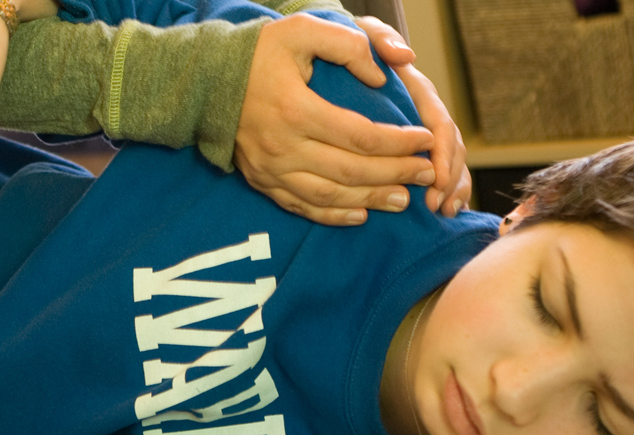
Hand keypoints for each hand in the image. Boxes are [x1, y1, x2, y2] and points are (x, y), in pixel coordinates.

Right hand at [235, 14, 436, 225]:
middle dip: (396, 174)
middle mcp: (282, 146)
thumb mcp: (301, 30)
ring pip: (330, 197)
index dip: (399, 142)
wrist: (206, 80)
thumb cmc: (259, 52)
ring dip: (371, 200)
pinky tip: (361, 215)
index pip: (360, 135)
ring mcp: (270, 170)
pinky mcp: (262, 182)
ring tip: (405, 199)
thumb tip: (382, 75)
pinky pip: (303, 208)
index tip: (425, 139)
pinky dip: (334, 216)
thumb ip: (346, 44)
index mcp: (295, 109)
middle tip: (427, 173)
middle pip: (351, 171)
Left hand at [355, 16, 471, 217]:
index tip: (436, 177)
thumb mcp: (364, 35)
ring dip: (449, 189)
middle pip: (450, 149)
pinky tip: (440, 211)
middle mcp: (425, 114)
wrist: (344, 55)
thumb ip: (382, 39)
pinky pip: (437, 174)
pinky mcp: (413, 148)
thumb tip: (404, 56)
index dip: (440, 152)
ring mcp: (422, 132)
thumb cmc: (354, 47)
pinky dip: (444, 192)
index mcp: (417, 92)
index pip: (439, 124)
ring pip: (449, 163)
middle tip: (435, 204)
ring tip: (441, 212)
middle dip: (448, 179)